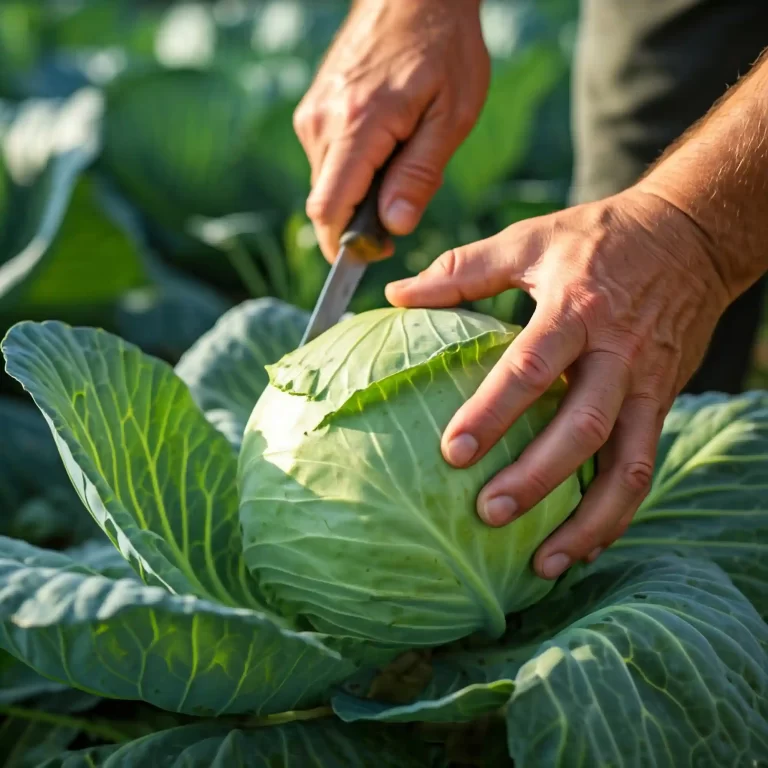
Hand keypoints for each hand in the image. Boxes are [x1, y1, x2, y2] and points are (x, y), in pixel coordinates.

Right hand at [293, 0, 488, 260]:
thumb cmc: (443, 46)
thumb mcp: (452, 115)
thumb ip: (420, 174)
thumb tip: (393, 226)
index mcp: (358, 126)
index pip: (328, 209)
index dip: (342, 246)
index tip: (371, 255)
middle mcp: (322, 122)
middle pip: (326, 202)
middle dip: (359, 220)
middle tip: (404, 201)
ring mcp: (313, 113)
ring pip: (326, 182)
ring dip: (359, 191)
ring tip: (400, 157)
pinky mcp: (313, 108)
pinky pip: (327, 158)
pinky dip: (353, 168)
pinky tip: (386, 142)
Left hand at [386, 187, 730, 579]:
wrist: (692, 236)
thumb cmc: (600, 237)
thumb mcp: (529, 239)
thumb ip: (462, 270)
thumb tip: (396, 295)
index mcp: (576, 309)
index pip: (531, 367)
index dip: (493, 412)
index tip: (452, 453)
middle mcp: (618, 354)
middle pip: (584, 427)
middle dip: (538, 478)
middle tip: (489, 513)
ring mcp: (649, 384)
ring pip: (629, 466)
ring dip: (590, 522)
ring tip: (544, 564)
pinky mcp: (665, 402)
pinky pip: (645, 467)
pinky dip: (617, 512)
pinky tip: (584, 546)